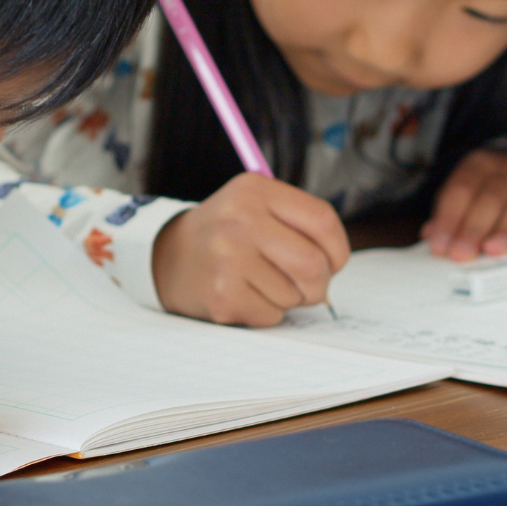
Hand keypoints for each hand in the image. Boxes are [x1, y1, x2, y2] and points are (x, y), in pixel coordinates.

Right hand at [151, 172, 348, 326]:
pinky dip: (267, 312)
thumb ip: (298, 223)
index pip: (322, 220)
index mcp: (254, 190)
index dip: (338, 249)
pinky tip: (245, 295)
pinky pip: (272, 315)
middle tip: (307, 285)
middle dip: (319, 284)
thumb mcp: (255, 205)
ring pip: (294, 295)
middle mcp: (239, 220)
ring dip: (288, 298)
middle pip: (313, 264)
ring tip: (262, 283)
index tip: (333, 261)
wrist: (168, 256)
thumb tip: (335, 265)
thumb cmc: (228, 234)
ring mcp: (228, 258)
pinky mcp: (221, 294)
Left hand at [422, 149, 506, 260]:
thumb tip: (431, 236)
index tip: (440, 247)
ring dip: (506, 229)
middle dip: (473, 228)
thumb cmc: (493, 192)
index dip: (449, 220)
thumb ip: (450, 215)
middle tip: (462, 254)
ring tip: (493, 250)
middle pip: (490, 198)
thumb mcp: (468, 194)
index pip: (460, 191)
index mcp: (480, 164)